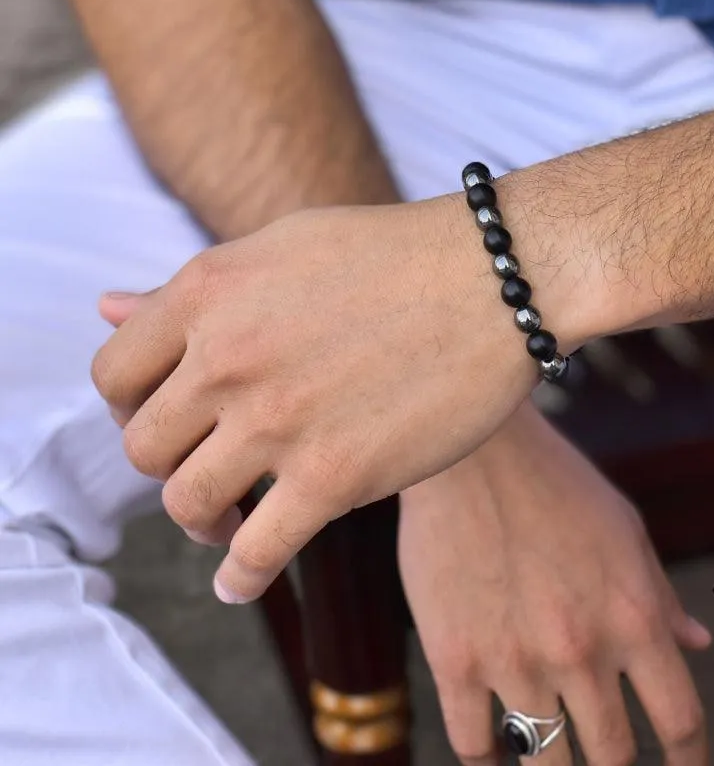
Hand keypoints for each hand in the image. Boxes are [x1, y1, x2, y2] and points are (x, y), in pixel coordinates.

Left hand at [91, 197, 550, 602]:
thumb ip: (195, 290)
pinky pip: (255, 553)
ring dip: (201, 522)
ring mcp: (279, 420)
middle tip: (209, 468)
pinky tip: (242, 581)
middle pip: (145, 448)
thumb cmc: (396, 254)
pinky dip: (239, 578)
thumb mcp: (282, 246)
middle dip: (171, 465)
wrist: (495, 276)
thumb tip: (105, 308)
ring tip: (229, 521)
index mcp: (208, 292)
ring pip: (188, 503)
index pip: (114, 375)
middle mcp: (228, 356)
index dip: (132, 408)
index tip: (170, 420)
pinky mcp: (335, 476)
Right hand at [400, 402, 710, 765]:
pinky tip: (494, 750)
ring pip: (545, 765)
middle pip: (614, 758)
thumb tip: (698, 644)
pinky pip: (474, 746)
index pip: (680, 721)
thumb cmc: (556, 482)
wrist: (472, 448)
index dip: (690, 760)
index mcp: (634, 617)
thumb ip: (661, 595)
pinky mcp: (455, 660)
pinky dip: (488, 759)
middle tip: (607, 761)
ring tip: (552, 756)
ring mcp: (516, 660)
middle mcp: (582, 650)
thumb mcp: (625, 529)